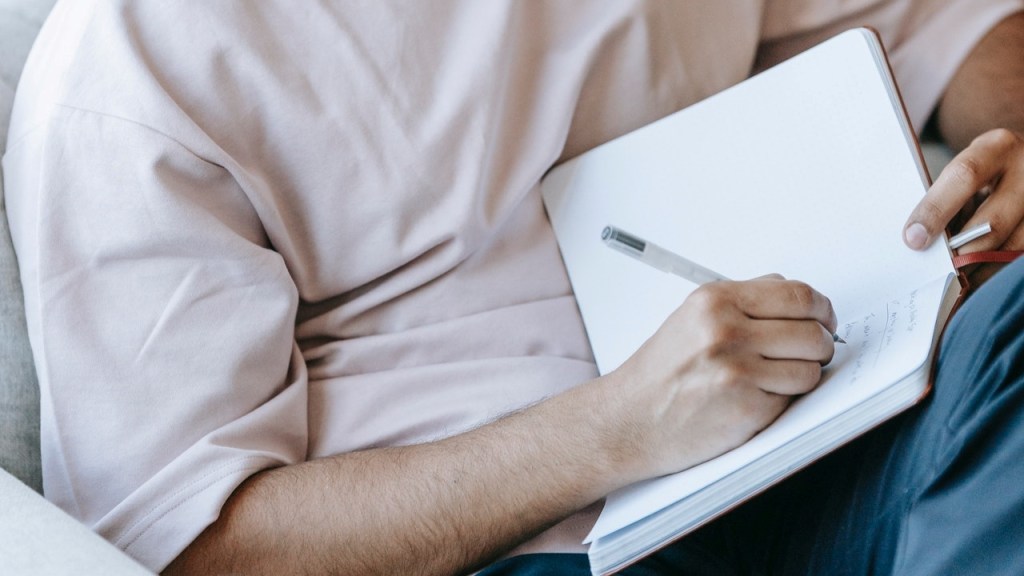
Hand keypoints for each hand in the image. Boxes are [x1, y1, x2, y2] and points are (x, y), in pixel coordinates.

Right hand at [602, 276, 836, 483]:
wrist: (629, 419)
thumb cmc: (661, 373)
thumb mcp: (693, 318)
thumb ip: (744, 303)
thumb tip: (799, 300)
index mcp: (715, 301)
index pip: (798, 294)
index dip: (821, 310)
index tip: (823, 320)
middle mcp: (726, 331)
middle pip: (813, 332)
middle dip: (819, 345)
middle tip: (808, 353)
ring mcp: (737, 371)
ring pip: (811, 369)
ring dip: (803, 376)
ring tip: (775, 379)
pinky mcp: (746, 408)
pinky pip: (794, 399)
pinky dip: (783, 400)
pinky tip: (756, 398)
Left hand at [904, 128, 1023, 285]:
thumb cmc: (987, 168)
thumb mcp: (968, 167)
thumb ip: (949, 196)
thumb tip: (921, 237)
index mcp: (997, 147)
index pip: (964, 177)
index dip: (936, 210)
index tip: (914, 239)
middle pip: (993, 221)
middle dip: (961, 251)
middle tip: (939, 269)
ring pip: (1013, 245)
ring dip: (981, 265)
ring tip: (959, 275)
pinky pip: (1021, 255)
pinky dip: (997, 267)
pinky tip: (979, 273)